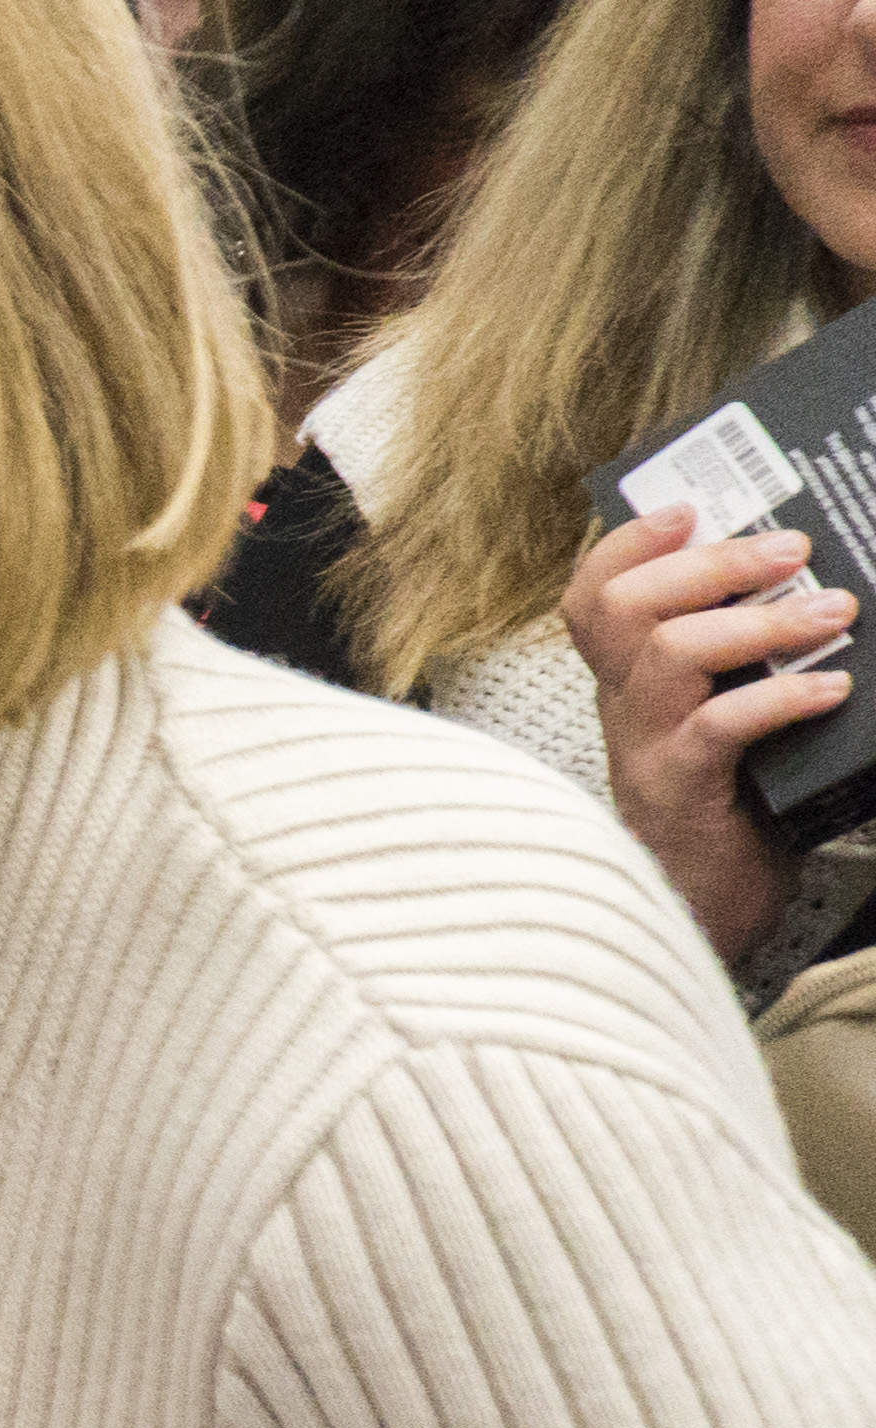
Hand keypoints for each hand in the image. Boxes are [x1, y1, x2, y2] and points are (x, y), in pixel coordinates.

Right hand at [564, 505, 838, 962]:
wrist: (703, 916)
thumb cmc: (729, 805)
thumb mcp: (722, 716)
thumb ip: (742, 661)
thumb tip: (820, 587)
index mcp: (628, 683)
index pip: (591, 596)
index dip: (627, 545)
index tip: (690, 511)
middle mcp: (624, 709)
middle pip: (621, 609)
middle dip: (709, 563)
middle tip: (792, 550)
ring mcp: (646, 750)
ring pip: (669, 655)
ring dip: (759, 622)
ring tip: (835, 612)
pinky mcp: (683, 792)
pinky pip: (719, 728)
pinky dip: (782, 697)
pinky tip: (832, 689)